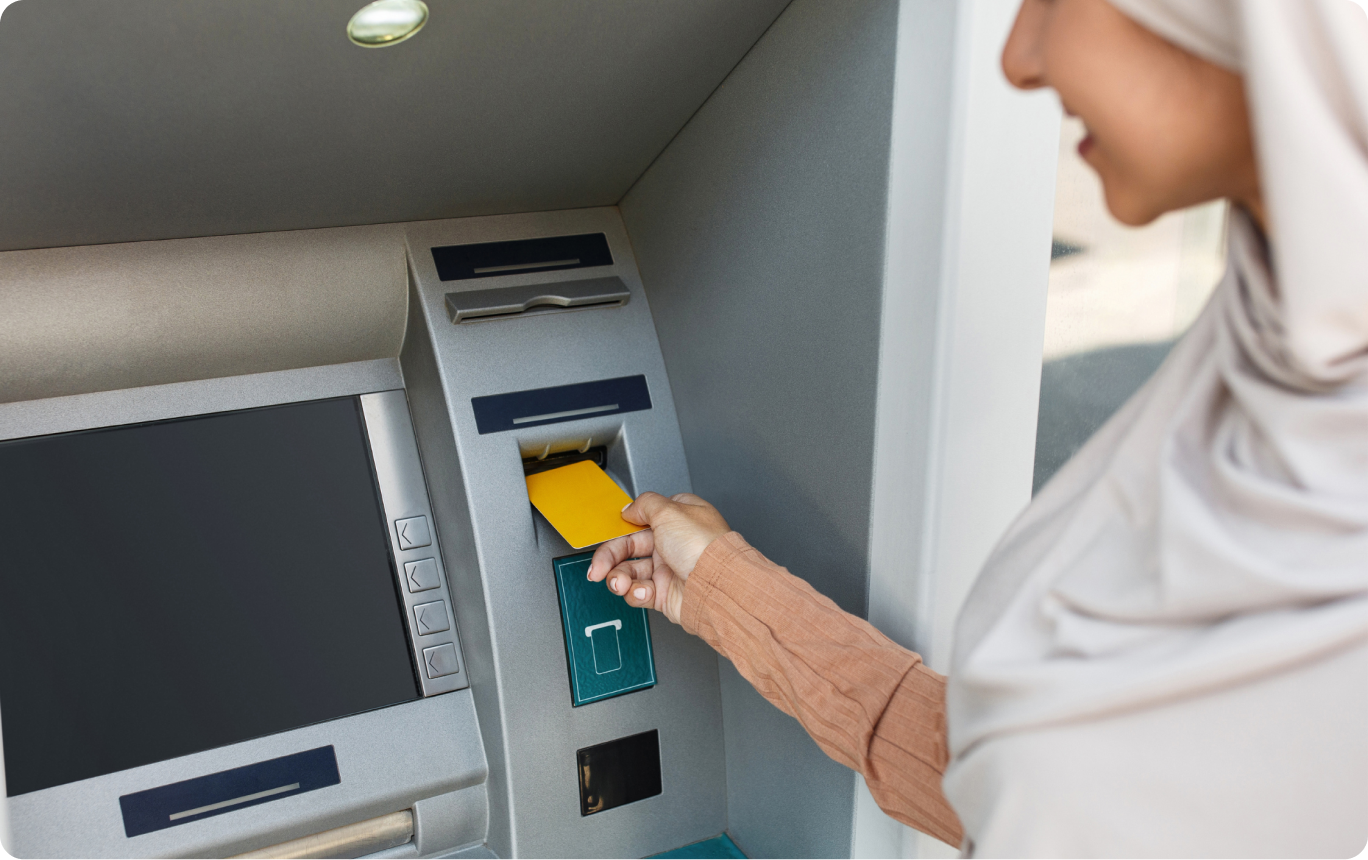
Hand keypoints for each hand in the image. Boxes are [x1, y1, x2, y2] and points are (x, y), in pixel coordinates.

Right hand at [587, 492, 730, 623]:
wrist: (717, 587)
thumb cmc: (703, 547)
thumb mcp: (669, 511)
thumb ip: (644, 504)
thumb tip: (629, 508)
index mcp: (676, 519)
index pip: (640, 520)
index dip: (621, 528)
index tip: (607, 535)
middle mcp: (672, 543)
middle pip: (629, 548)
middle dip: (609, 558)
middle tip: (598, 568)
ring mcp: (668, 569)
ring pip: (630, 572)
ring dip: (619, 578)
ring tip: (619, 582)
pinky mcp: (665, 593)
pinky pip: (639, 592)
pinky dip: (636, 593)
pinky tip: (643, 591)